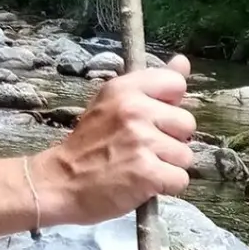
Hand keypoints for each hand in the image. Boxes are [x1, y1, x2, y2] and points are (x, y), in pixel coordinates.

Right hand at [35, 55, 197, 226]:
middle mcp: (134, 110)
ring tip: (140, 166)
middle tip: (142, 149)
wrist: (61, 182)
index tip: (153, 119)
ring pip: (185, 155)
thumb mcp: (113, 104)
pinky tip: (143, 183)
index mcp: (125, 89)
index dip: (170, 106)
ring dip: (168, 166)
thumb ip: (152, 85)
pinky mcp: (147, 172)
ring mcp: (141, 141)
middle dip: (171, 140)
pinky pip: (180, 179)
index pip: (175, 84)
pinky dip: (166, 187)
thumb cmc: (90, 145)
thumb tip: (183, 62)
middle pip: (187, 123)